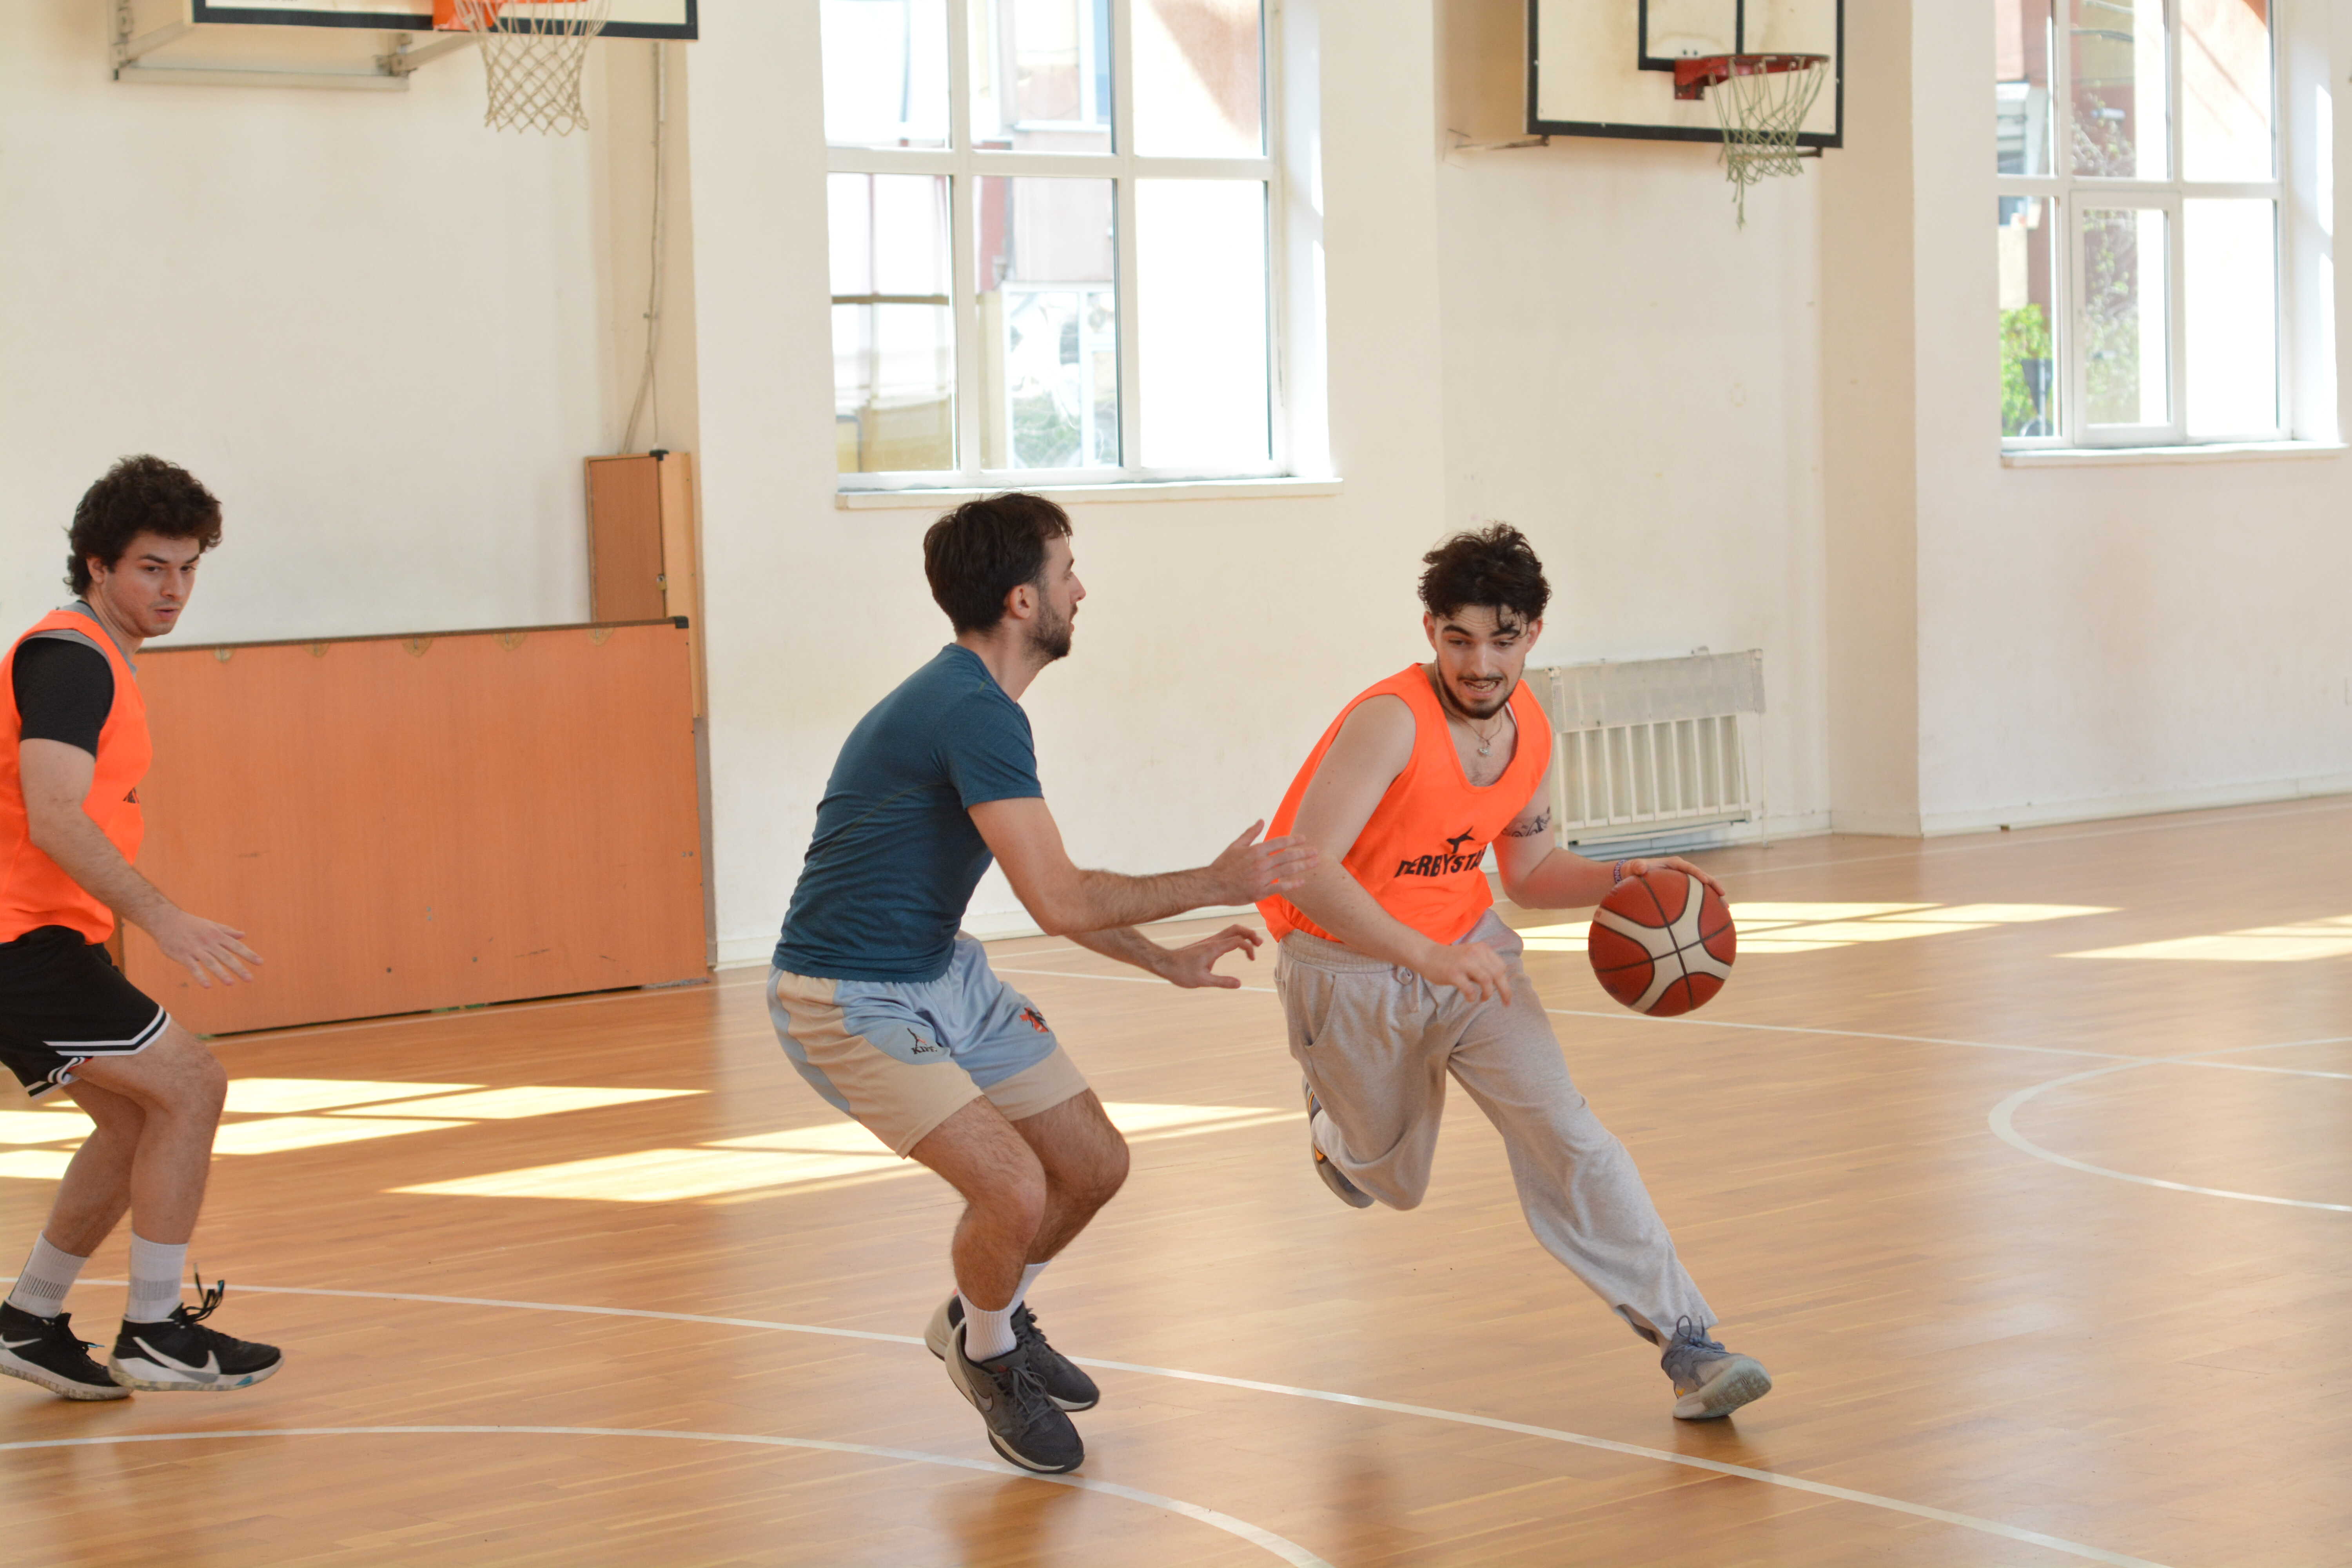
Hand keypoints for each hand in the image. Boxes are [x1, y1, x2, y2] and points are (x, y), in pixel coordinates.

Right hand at [146, 909, 260, 987]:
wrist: (165, 920)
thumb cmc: (190, 924)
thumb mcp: (211, 925)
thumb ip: (227, 931)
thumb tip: (243, 935)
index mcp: (216, 935)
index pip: (236, 946)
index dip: (248, 954)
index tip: (260, 963)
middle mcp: (208, 942)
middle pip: (226, 956)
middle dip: (239, 968)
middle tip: (250, 979)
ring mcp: (195, 949)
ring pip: (211, 962)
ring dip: (221, 973)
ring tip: (231, 983)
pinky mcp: (182, 955)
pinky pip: (193, 967)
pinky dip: (200, 976)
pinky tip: (208, 985)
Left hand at [1156, 924, 1263, 988]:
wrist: (1165, 963)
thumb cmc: (1181, 972)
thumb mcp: (1202, 981)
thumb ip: (1221, 982)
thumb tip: (1239, 984)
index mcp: (1214, 948)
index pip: (1238, 940)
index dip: (1249, 947)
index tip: (1252, 959)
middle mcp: (1213, 941)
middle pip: (1236, 928)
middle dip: (1250, 934)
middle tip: (1259, 944)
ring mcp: (1209, 941)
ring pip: (1230, 930)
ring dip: (1244, 934)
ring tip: (1253, 945)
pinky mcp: (1206, 944)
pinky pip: (1225, 936)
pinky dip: (1235, 938)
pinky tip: (1237, 947)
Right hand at [1208, 820, 1319, 904]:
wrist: (1212, 885)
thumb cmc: (1223, 865)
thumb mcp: (1235, 846)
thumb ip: (1250, 833)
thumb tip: (1261, 820)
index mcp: (1255, 850)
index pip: (1279, 843)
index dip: (1294, 840)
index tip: (1304, 839)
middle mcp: (1260, 863)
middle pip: (1287, 856)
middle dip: (1304, 853)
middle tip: (1316, 852)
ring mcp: (1261, 878)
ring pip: (1287, 871)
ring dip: (1303, 866)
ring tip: (1314, 863)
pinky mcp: (1260, 892)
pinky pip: (1280, 888)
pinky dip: (1292, 884)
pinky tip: (1302, 882)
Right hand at [1415, 940, 1511, 1005]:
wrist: (1427, 955)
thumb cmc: (1450, 959)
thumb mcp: (1471, 957)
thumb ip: (1484, 966)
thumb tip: (1499, 984)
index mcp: (1482, 949)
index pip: (1501, 967)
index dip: (1505, 982)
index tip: (1505, 994)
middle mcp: (1475, 953)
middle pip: (1497, 974)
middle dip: (1504, 991)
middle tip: (1505, 1003)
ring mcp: (1464, 962)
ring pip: (1486, 980)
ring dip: (1487, 993)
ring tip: (1483, 999)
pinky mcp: (1453, 973)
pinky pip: (1469, 988)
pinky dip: (1472, 996)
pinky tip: (1469, 998)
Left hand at [1622, 856, 1726, 900]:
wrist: (1632, 876)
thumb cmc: (1634, 871)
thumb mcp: (1634, 867)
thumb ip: (1637, 866)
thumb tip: (1640, 867)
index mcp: (1674, 864)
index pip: (1690, 868)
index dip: (1698, 874)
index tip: (1705, 881)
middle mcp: (1683, 872)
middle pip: (1703, 879)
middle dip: (1714, 887)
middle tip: (1723, 897)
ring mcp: (1685, 882)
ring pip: (1703, 890)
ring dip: (1714, 899)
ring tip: (1725, 910)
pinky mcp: (1684, 892)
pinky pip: (1696, 899)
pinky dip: (1705, 907)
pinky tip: (1711, 920)